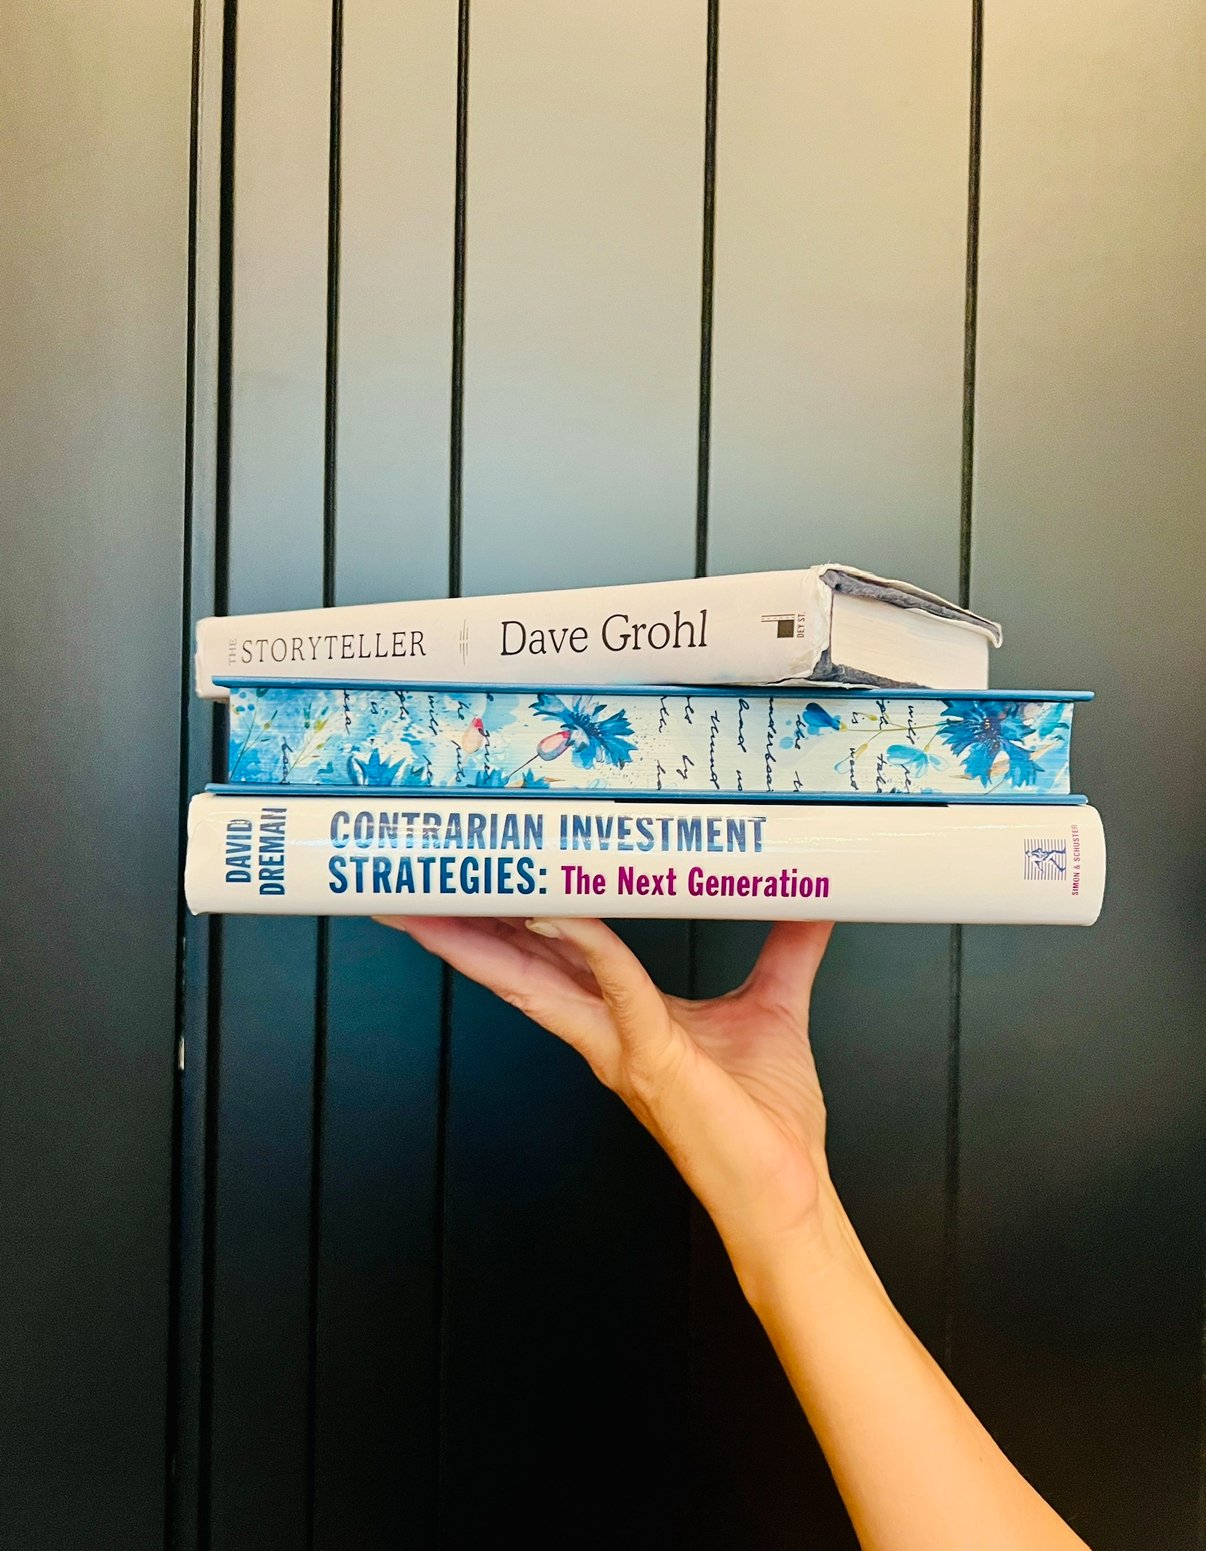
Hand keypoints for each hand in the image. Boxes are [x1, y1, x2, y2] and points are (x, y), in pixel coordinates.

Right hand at [374, 914, 836, 1264]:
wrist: (788, 1195)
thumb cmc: (769, 1123)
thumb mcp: (776, 1006)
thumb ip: (787, 947)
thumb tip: (812, 895)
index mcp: (623, 1019)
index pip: (552, 954)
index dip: (513, 913)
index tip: (486, 871)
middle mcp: (606, 1034)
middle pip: (518, 967)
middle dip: (463, 927)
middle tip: (418, 884)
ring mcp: (621, 1049)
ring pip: (535, 982)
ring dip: (484, 941)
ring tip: (438, 905)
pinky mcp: (653, 1059)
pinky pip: (617, 989)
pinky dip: (589, 947)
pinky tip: (563, 913)